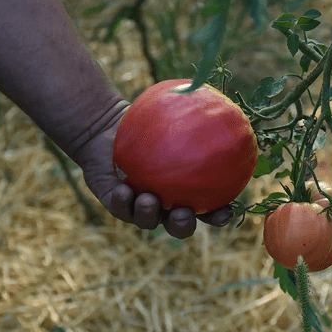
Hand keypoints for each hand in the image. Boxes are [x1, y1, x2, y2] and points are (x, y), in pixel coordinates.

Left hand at [72, 105, 233, 238]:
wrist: (107, 126)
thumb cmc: (144, 121)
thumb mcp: (170, 117)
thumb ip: (193, 117)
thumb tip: (223, 105)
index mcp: (183, 192)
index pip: (206, 210)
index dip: (217, 216)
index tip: (224, 213)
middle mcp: (162, 204)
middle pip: (177, 226)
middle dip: (182, 225)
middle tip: (183, 214)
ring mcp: (138, 206)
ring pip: (147, 221)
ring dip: (149, 214)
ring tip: (148, 199)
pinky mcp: (115, 202)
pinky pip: (119, 208)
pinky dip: (123, 203)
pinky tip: (124, 190)